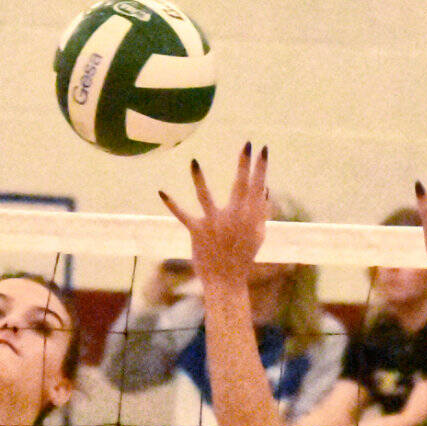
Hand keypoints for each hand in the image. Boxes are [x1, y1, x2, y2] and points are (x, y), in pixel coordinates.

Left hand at [160, 143, 269, 283]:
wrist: (227, 281)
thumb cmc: (243, 256)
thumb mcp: (258, 234)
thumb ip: (262, 212)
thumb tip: (265, 189)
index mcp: (251, 217)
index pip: (258, 187)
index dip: (261, 168)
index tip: (263, 150)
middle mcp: (234, 218)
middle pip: (240, 186)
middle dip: (244, 165)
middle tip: (246, 144)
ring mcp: (215, 224)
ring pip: (206, 197)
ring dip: (199, 179)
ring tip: (193, 162)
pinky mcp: (198, 231)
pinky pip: (183, 215)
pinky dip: (172, 204)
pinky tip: (161, 192)